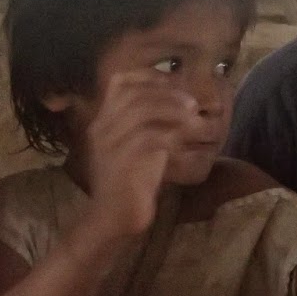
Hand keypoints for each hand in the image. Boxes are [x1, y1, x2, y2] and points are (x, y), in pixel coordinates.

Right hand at [82, 71, 197, 237]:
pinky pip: (151, 137)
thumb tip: (179, 102)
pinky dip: (172, 134)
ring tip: (194, 116)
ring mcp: (110, 144)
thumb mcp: (135, 148)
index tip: (175, 82)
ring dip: (173, 109)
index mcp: (102, 122)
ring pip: (143, 111)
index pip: (119, 82)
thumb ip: (146, 125)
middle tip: (192, 103)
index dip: (149, 76)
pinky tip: (186, 139)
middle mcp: (102, 128)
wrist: (113, 219)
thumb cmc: (130, 184)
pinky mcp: (124, 161)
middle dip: (167, 92)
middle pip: (134, 93)